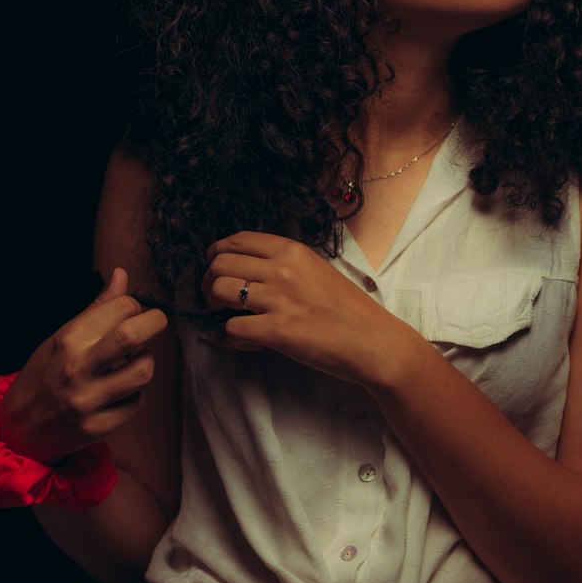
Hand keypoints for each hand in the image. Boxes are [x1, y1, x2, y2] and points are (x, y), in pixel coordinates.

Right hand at [0, 268, 168, 463]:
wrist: (17, 429)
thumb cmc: (43, 375)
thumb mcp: (61, 337)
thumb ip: (97, 309)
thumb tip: (122, 274)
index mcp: (69, 339)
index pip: (120, 307)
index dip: (135, 305)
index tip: (134, 311)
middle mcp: (77, 368)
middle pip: (132, 336)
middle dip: (155, 322)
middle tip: (156, 322)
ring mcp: (87, 399)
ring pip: (143, 371)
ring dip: (145, 362)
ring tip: (133, 361)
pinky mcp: (98, 426)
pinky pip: (136, 403)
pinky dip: (134, 393)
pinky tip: (119, 390)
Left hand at [203, 232, 408, 384]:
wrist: (374, 342)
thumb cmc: (350, 311)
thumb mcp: (318, 271)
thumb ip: (287, 265)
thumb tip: (252, 270)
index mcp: (293, 251)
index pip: (237, 240)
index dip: (217, 254)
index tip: (216, 267)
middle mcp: (282, 269)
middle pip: (220, 263)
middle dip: (208, 281)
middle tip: (214, 298)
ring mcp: (279, 299)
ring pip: (219, 291)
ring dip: (214, 306)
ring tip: (228, 318)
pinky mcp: (277, 331)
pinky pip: (231, 328)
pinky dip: (234, 338)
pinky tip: (251, 342)